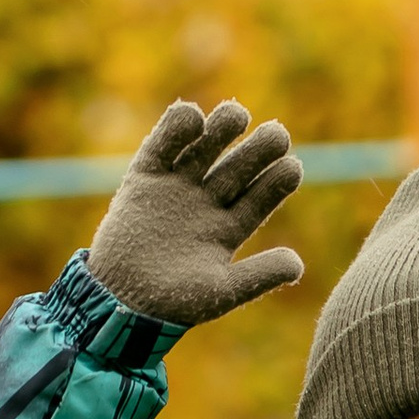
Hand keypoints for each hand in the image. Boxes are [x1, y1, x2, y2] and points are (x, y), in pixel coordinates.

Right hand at [89, 99, 304, 326]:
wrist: (120, 301)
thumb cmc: (173, 303)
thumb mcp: (221, 292)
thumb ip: (258, 276)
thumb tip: (298, 266)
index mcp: (228, 228)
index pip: (259, 198)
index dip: (276, 183)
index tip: (293, 167)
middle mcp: (206, 203)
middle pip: (238, 169)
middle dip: (258, 151)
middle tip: (278, 134)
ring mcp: (177, 188)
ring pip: (204, 150)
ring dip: (222, 131)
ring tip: (238, 115)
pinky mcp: (145, 178)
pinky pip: (162, 146)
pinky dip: (175, 129)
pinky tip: (194, 116)